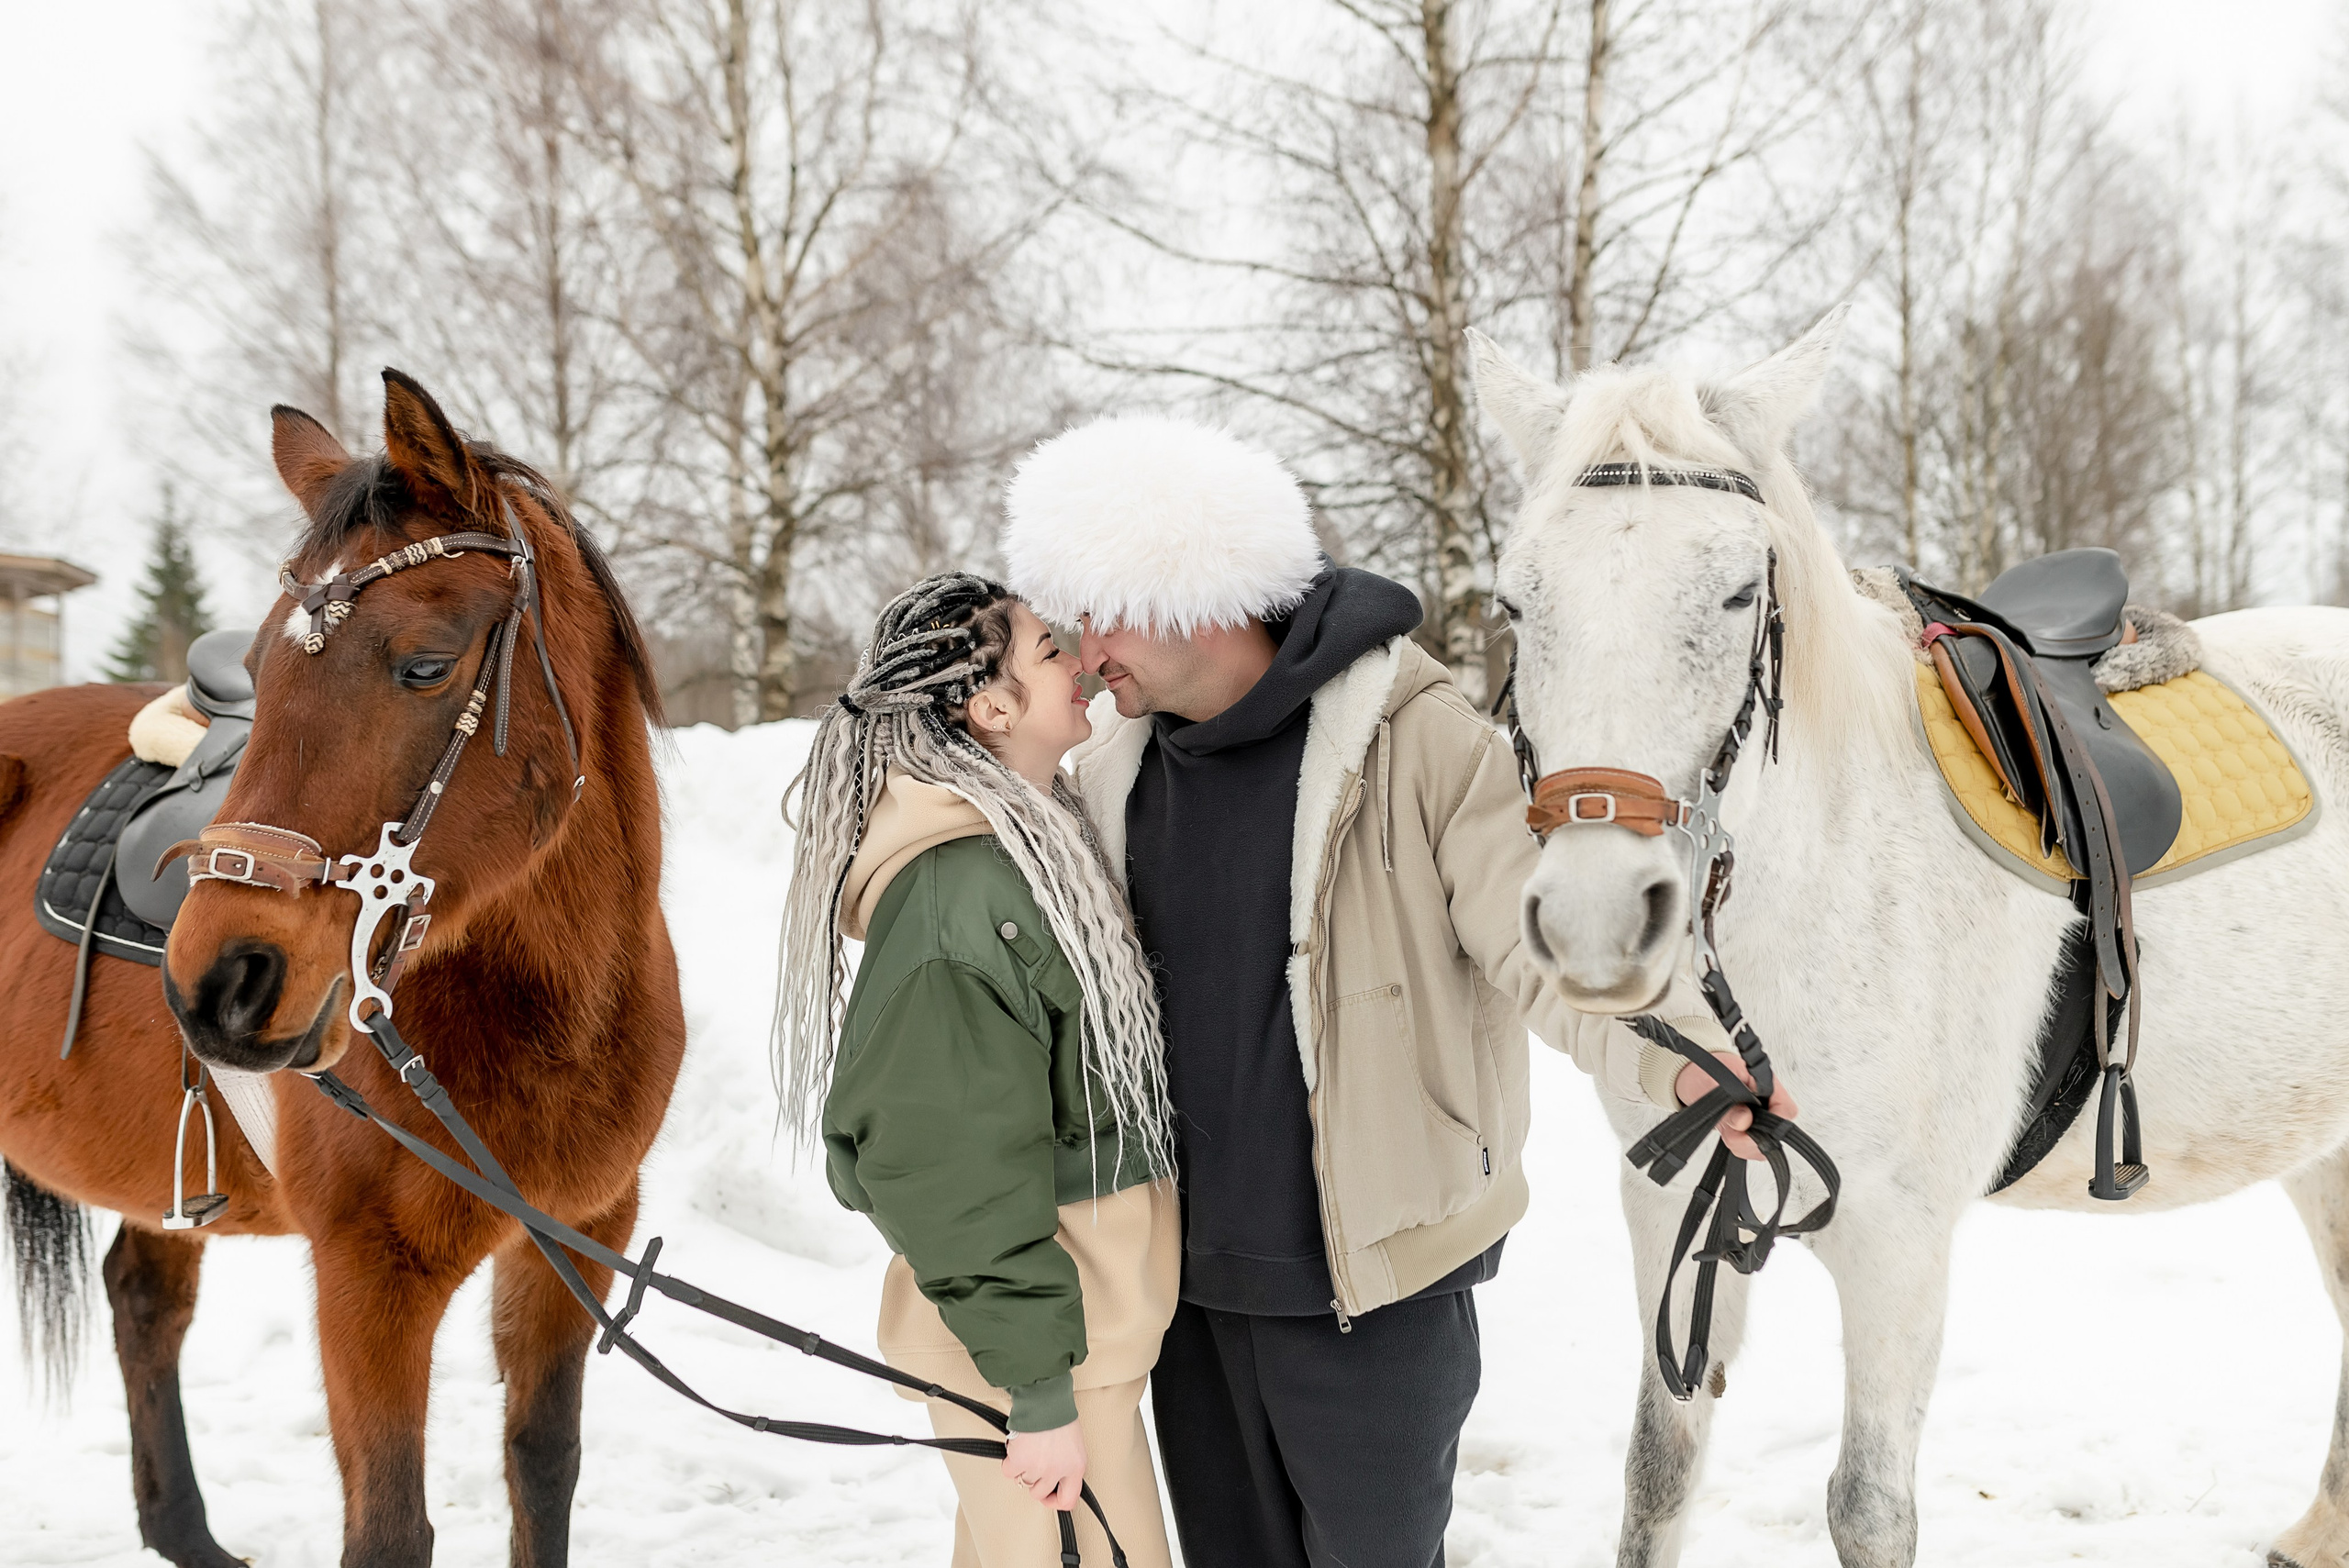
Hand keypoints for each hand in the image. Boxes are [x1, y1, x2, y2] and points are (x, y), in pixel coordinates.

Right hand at [1003, 1419, 1085, 1510]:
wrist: (1045, 1399)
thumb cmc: (1060, 1416)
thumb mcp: (1074, 1445)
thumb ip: (1067, 1464)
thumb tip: (1056, 1479)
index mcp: (1076, 1467)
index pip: (1068, 1500)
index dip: (1055, 1502)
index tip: (1049, 1496)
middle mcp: (1058, 1470)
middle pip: (1039, 1493)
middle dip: (1035, 1481)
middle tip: (1033, 1465)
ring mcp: (1038, 1467)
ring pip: (1023, 1481)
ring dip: (1023, 1467)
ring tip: (1028, 1448)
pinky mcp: (1019, 1460)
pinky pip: (1009, 1471)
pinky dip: (1010, 1461)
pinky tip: (1017, 1448)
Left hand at [1674, 1050, 1798, 1161]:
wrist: (1693, 1073)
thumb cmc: (1703, 1070)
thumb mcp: (1711, 1083)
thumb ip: (1729, 1105)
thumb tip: (1744, 1121)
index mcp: (1766, 1083)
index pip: (1786, 1110)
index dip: (1771, 1125)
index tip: (1748, 1130)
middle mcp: (1768, 1100)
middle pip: (1777, 1132)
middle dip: (1752, 1139)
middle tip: (1730, 1133)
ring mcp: (1761, 1115)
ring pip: (1766, 1143)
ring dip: (1744, 1144)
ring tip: (1727, 1130)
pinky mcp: (1751, 1127)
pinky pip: (1753, 1146)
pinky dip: (1740, 1146)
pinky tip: (1729, 1134)